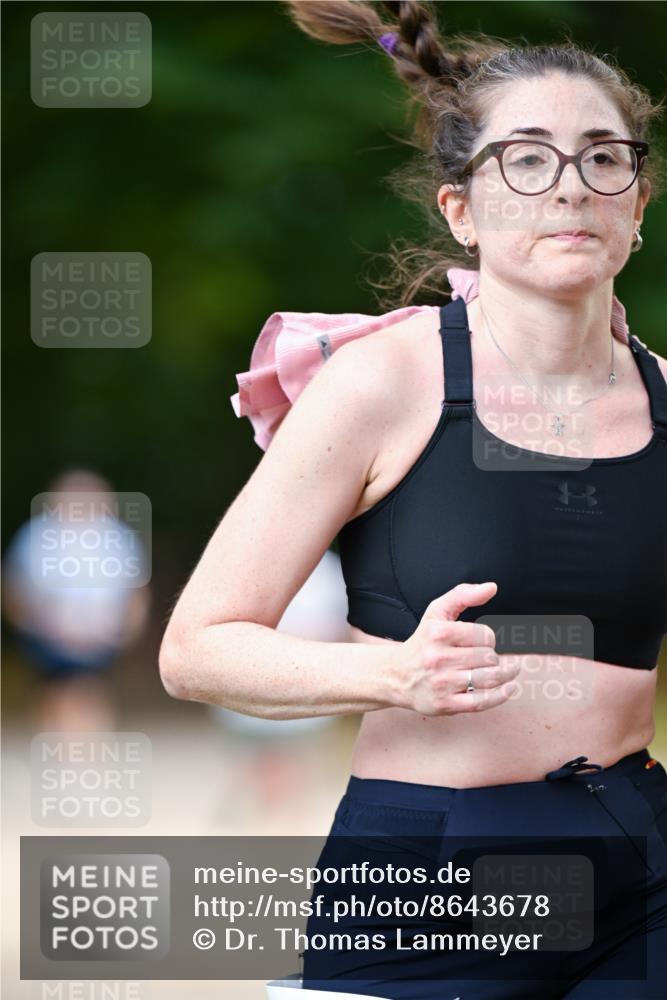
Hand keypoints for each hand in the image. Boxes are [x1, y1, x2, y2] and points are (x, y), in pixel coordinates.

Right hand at [391, 582, 519, 714]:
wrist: (396, 675)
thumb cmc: (422, 642)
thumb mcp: (436, 612)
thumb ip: (463, 594)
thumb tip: (491, 587)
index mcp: (438, 633)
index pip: (484, 635)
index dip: (488, 638)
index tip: (482, 641)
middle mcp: (438, 658)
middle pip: (489, 657)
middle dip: (492, 657)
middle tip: (486, 657)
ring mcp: (442, 683)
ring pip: (489, 678)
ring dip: (505, 674)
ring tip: (509, 670)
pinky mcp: (446, 704)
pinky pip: (483, 702)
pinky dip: (501, 695)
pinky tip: (509, 687)